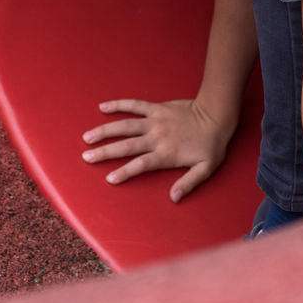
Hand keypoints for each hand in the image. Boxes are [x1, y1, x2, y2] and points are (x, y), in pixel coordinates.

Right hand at [81, 98, 233, 202]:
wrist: (216, 114)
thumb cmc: (211, 144)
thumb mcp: (206, 168)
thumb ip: (189, 183)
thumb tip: (174, 198)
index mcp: (166, 154)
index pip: (140, 165)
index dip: (124, 172)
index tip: (108, 178)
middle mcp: (156, 137)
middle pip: (126, 146)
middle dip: (105, 152)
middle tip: (86, 157)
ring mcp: (155, 121)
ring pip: (125, 126)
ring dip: (105, 130)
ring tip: (87, 137)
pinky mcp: (156, 108)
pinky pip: (135, 105)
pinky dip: (119, 105)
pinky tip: (103, 107)